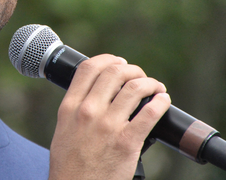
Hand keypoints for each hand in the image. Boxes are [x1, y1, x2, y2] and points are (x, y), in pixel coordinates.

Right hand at [48, 54, 170, 179]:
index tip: (118, 62)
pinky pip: (149, 113)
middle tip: (139, 77)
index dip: (107, 59)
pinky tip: (162, 101)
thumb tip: (94, 93)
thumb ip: (76, 109)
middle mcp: (88, 111)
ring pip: (134, 88)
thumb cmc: (69, 167)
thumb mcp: (63, 130)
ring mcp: (108, 126)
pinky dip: (160, 102)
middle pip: (114, 72)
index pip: (89, 68)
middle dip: (132, 69)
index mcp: (70, 107)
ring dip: (150, 83)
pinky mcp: (127, 142)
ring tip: (155, 88)